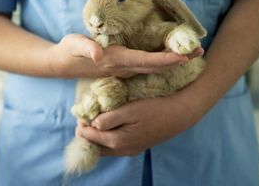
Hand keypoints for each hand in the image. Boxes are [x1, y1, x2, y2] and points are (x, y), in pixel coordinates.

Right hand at [47, 34, 198, 77]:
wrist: (64, 64)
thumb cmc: (70, 51)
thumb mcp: (74, 45)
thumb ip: (85, 47)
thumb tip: (98, 53)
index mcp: (116, 60)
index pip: (146, 61)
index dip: (166, 60)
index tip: (184, 57)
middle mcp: (124, 66)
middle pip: (156, 66)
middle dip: (178, 61)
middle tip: (201, 52)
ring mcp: (125, 68)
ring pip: (154, 67)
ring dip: (174, 62)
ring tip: (193, 54)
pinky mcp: (123, 66)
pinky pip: (147, 65)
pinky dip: (163, 61)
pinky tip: (172, 56)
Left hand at [76, 92, 196, 155]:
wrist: (178, 115)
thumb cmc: (154, 108)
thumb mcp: (130, 109)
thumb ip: (109, 118)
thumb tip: (93, 123)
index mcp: (117, 141)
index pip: (89, 136)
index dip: (81, 123)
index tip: (80, 111)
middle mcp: (122, 150)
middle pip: (94, 146)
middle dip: (86, 132)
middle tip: (85, 115)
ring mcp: (129, 151)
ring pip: (104, 148)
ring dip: (96, 136)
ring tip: (95, 120)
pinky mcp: (135, 147)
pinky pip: (114, 147)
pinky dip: (106, 138)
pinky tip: (109, 126)